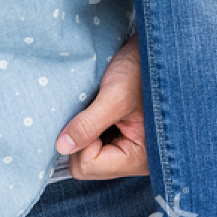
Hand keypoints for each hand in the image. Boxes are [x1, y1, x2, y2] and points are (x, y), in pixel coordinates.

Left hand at [54, 37, 148, 179]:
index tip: (94, 111)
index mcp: (138, 158)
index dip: (82, 138)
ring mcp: (129, 150)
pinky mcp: (124, 138)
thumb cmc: (142, 70)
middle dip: (83, 137)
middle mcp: (135, 160)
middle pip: (87, 164)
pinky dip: (91, 126)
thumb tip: (62, 147)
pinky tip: (101, 108)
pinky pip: (95, 143)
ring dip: (86, 130)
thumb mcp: (114, 96)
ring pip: (88, 154)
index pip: (88, 165)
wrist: (155, 51)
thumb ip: (88, 125)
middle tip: (95, 108)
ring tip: (100, 106)